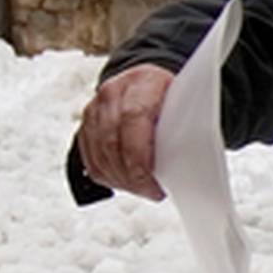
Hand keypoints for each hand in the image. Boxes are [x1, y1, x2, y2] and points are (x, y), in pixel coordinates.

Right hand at [75, 64, 174, 201]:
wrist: (144, 83)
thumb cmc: (167, 95)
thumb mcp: (182, 101)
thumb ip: (182, 124)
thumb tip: (187, 158)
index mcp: (141, 82)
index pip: (132, 118)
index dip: (139, 155)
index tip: (152, 179)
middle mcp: (112, 93)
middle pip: (113, 141)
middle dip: (132, 174)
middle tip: (151, 190)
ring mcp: (94, 110)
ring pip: (100, 154)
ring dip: (121, 179)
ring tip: (142, 188)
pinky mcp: (85, 128)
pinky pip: (91, 161)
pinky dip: (108, 177)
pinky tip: (125, 182)